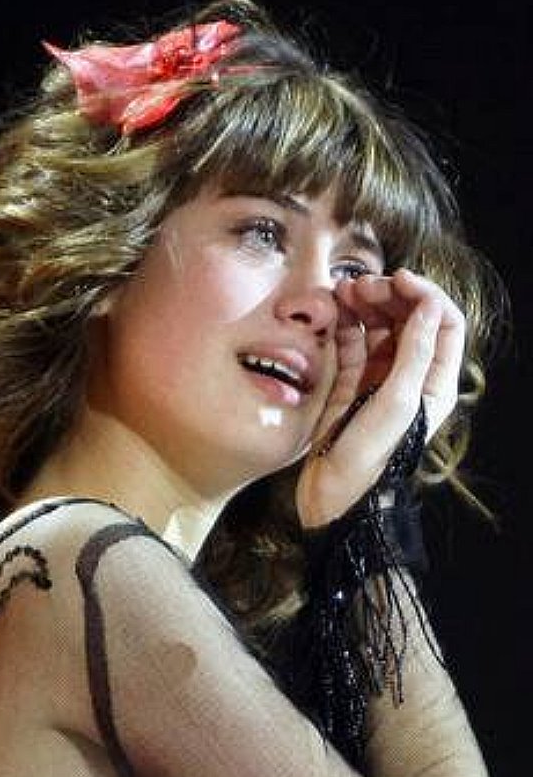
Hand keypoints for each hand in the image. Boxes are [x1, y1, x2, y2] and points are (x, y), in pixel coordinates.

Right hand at [296, 269, 465, 527]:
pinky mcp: (349, 387)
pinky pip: (351, 346)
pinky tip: (333, 312)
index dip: (424, 295)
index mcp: (434, 383)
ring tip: (340, 292)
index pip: (443, 324)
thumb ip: (415, 352)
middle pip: (408, 321)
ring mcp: (378, 381)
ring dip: (362, 306)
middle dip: (387, 296)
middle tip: (359, 286)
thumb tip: (429, 304)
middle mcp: (410, 378)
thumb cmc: (371, 457)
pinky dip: (344, 325)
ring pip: (377, 329)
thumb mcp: (398, 401)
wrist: (335, 497)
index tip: (397, 279)